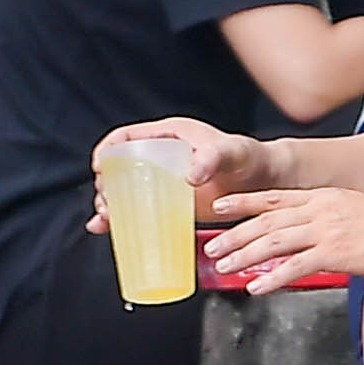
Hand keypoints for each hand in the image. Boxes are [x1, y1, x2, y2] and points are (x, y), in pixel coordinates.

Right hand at [98, 118, 271, 204]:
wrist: (264, 182)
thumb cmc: (249, 158)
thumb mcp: (232, 153)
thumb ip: (213, 158)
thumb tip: (189, 176)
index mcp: (168, 135)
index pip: (126, 137)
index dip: (108, 150)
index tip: (99, 167)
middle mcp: (160, 157)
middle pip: (118, 168)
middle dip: (105, 185)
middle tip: (106, 203)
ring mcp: (163, 182)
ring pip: (124, 191)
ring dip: (109, 204)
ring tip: (106, 220)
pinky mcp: (169, 203)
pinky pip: (138, 210)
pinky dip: (120, 219)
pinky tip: (106, 229)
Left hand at [195, 178, 363, 289]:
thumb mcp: (351, 208)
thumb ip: (325, 218)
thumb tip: (307, 233)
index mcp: (321, 197)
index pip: (273, 197)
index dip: (242, 202)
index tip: (219, 207)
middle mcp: (318, 210)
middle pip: (266, 220)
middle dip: (235, 235)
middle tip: (212, 248)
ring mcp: (325, 231)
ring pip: (274, 242)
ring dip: (245, 256)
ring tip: (224, 268)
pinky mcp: (334, 253)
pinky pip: (295, 266)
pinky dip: (272, 278)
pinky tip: (256, 287)